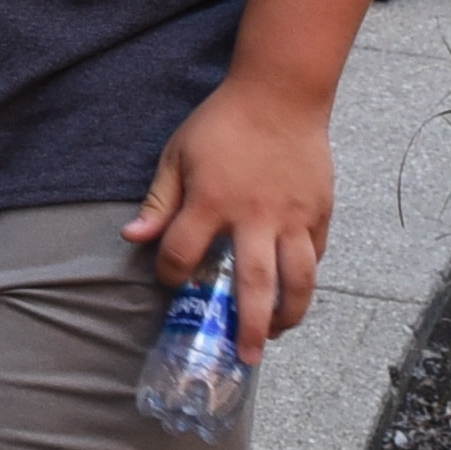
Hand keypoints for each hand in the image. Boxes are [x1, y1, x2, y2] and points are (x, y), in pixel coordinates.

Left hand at [125, 71, 338, 358]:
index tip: (169, 281)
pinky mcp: (319, 211)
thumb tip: (131, 239)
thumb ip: (158, 201)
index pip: (183, 255)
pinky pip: (315, 256)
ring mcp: (292, 215)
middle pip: (254, 285)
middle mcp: (254, 215)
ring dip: (290, 313)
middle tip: (246, 356)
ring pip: (298, 278)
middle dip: (250, 326)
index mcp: (211, 201)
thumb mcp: (177, 155)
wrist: (280, 93)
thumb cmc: (222, 123)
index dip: (170, 274)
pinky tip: (294, 293)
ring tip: (278, 334)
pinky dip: (306, 279)